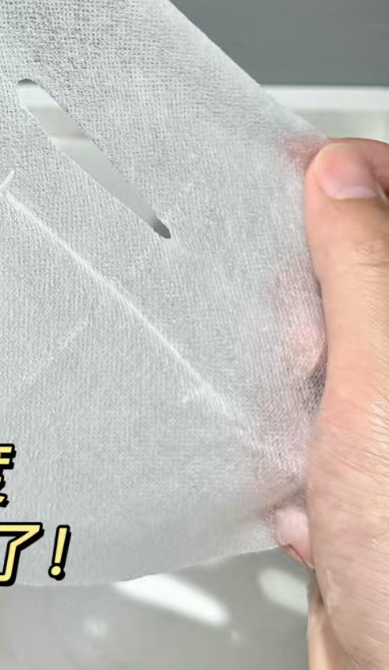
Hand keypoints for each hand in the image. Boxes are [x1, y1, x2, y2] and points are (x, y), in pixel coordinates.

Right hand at [281, 141, 388, 669]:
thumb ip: (371, 268)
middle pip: (372, 281)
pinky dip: (296, 455)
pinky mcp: (371, 489)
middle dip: (322, 298)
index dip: (373, 178)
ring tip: (300, 424)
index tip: (317, 172)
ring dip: (300, 387)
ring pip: (338, 359)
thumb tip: (345, 175)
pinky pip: (317, 431)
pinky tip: (305, 497)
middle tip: (295, 315)